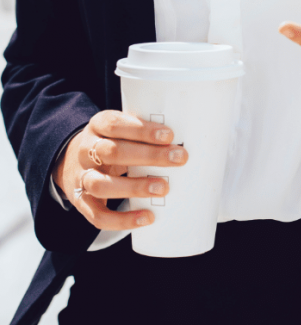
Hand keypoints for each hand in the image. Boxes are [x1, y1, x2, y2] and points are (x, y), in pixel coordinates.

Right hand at [53, 110, 188, 230]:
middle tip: (179, 158)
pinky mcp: (81, 203)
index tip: (169, 135)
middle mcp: (85, 150)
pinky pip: (98, 216)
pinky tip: (147, 217)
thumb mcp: (122, 128)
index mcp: (98, 126)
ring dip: (135, 187)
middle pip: (112, 152)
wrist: (71, 160)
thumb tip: (185, 136)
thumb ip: (144, 130)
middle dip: (148, 156)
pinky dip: (122, 220)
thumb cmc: (112, 141)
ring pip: (102, 185)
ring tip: (163, 188)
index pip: (115, 124)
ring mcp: (81, 178)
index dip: (142, 130)